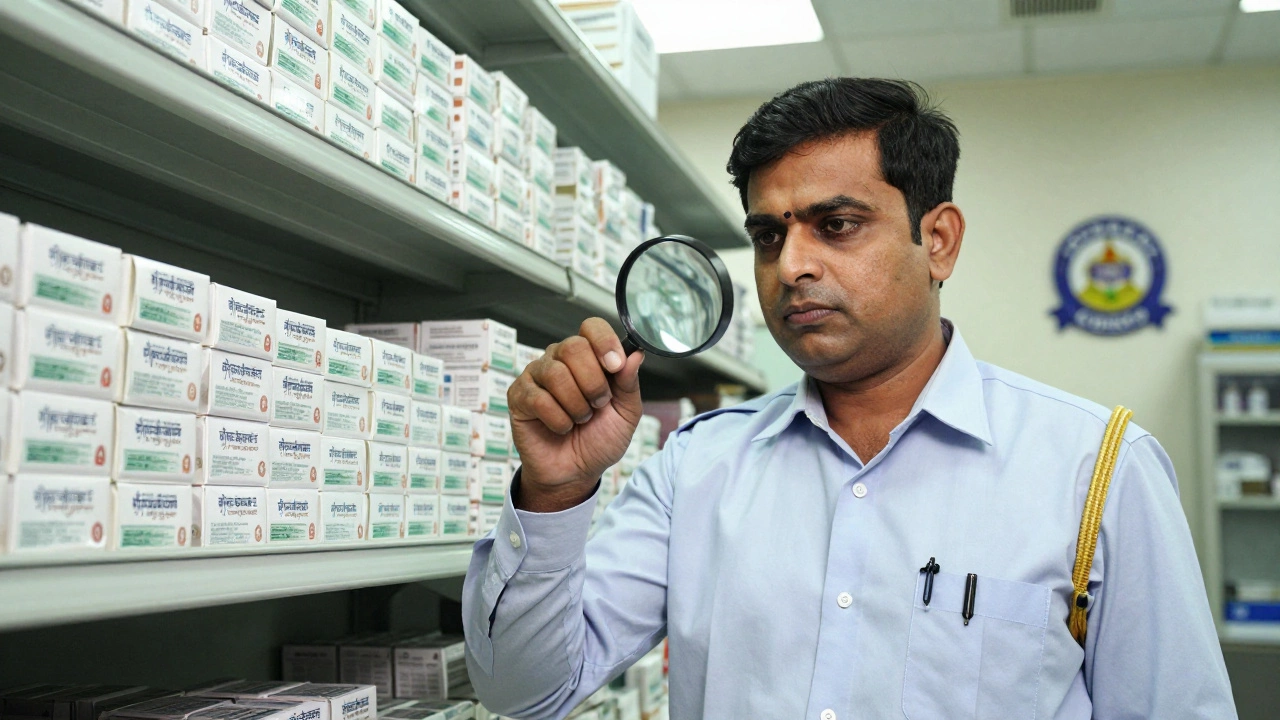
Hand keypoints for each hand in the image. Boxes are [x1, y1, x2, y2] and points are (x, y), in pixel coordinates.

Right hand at [508, 318, 643, 511]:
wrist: (576, 473)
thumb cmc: (599, 440)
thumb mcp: (626, 413)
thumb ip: (629, 383)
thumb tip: (635, 354)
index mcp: (588, 357)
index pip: (591, 327)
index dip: (604, 343)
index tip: (615, 366)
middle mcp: (559, 359)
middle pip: (573, 346)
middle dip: (593, 382)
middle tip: (598, 404)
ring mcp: (536, 376)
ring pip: (556, 373)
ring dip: (576, 405)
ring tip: (580, 419)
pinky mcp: (518, 396)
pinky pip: (538, 398)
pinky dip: (558, 420)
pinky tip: (561, 428)